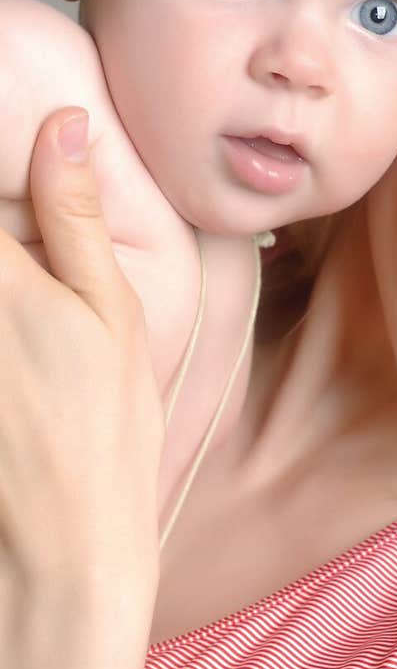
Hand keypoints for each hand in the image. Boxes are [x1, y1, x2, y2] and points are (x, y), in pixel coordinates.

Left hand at [0, 108, 163, 613]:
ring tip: (38, 335)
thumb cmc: (106, 430)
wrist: (64, 543)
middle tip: (38, 282)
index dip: (0, 171)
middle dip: (0, 237)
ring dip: (1, 274)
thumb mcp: (114, 315)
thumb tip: (65, 125)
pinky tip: (18, 365)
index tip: (23, 198)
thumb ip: (76, 217)